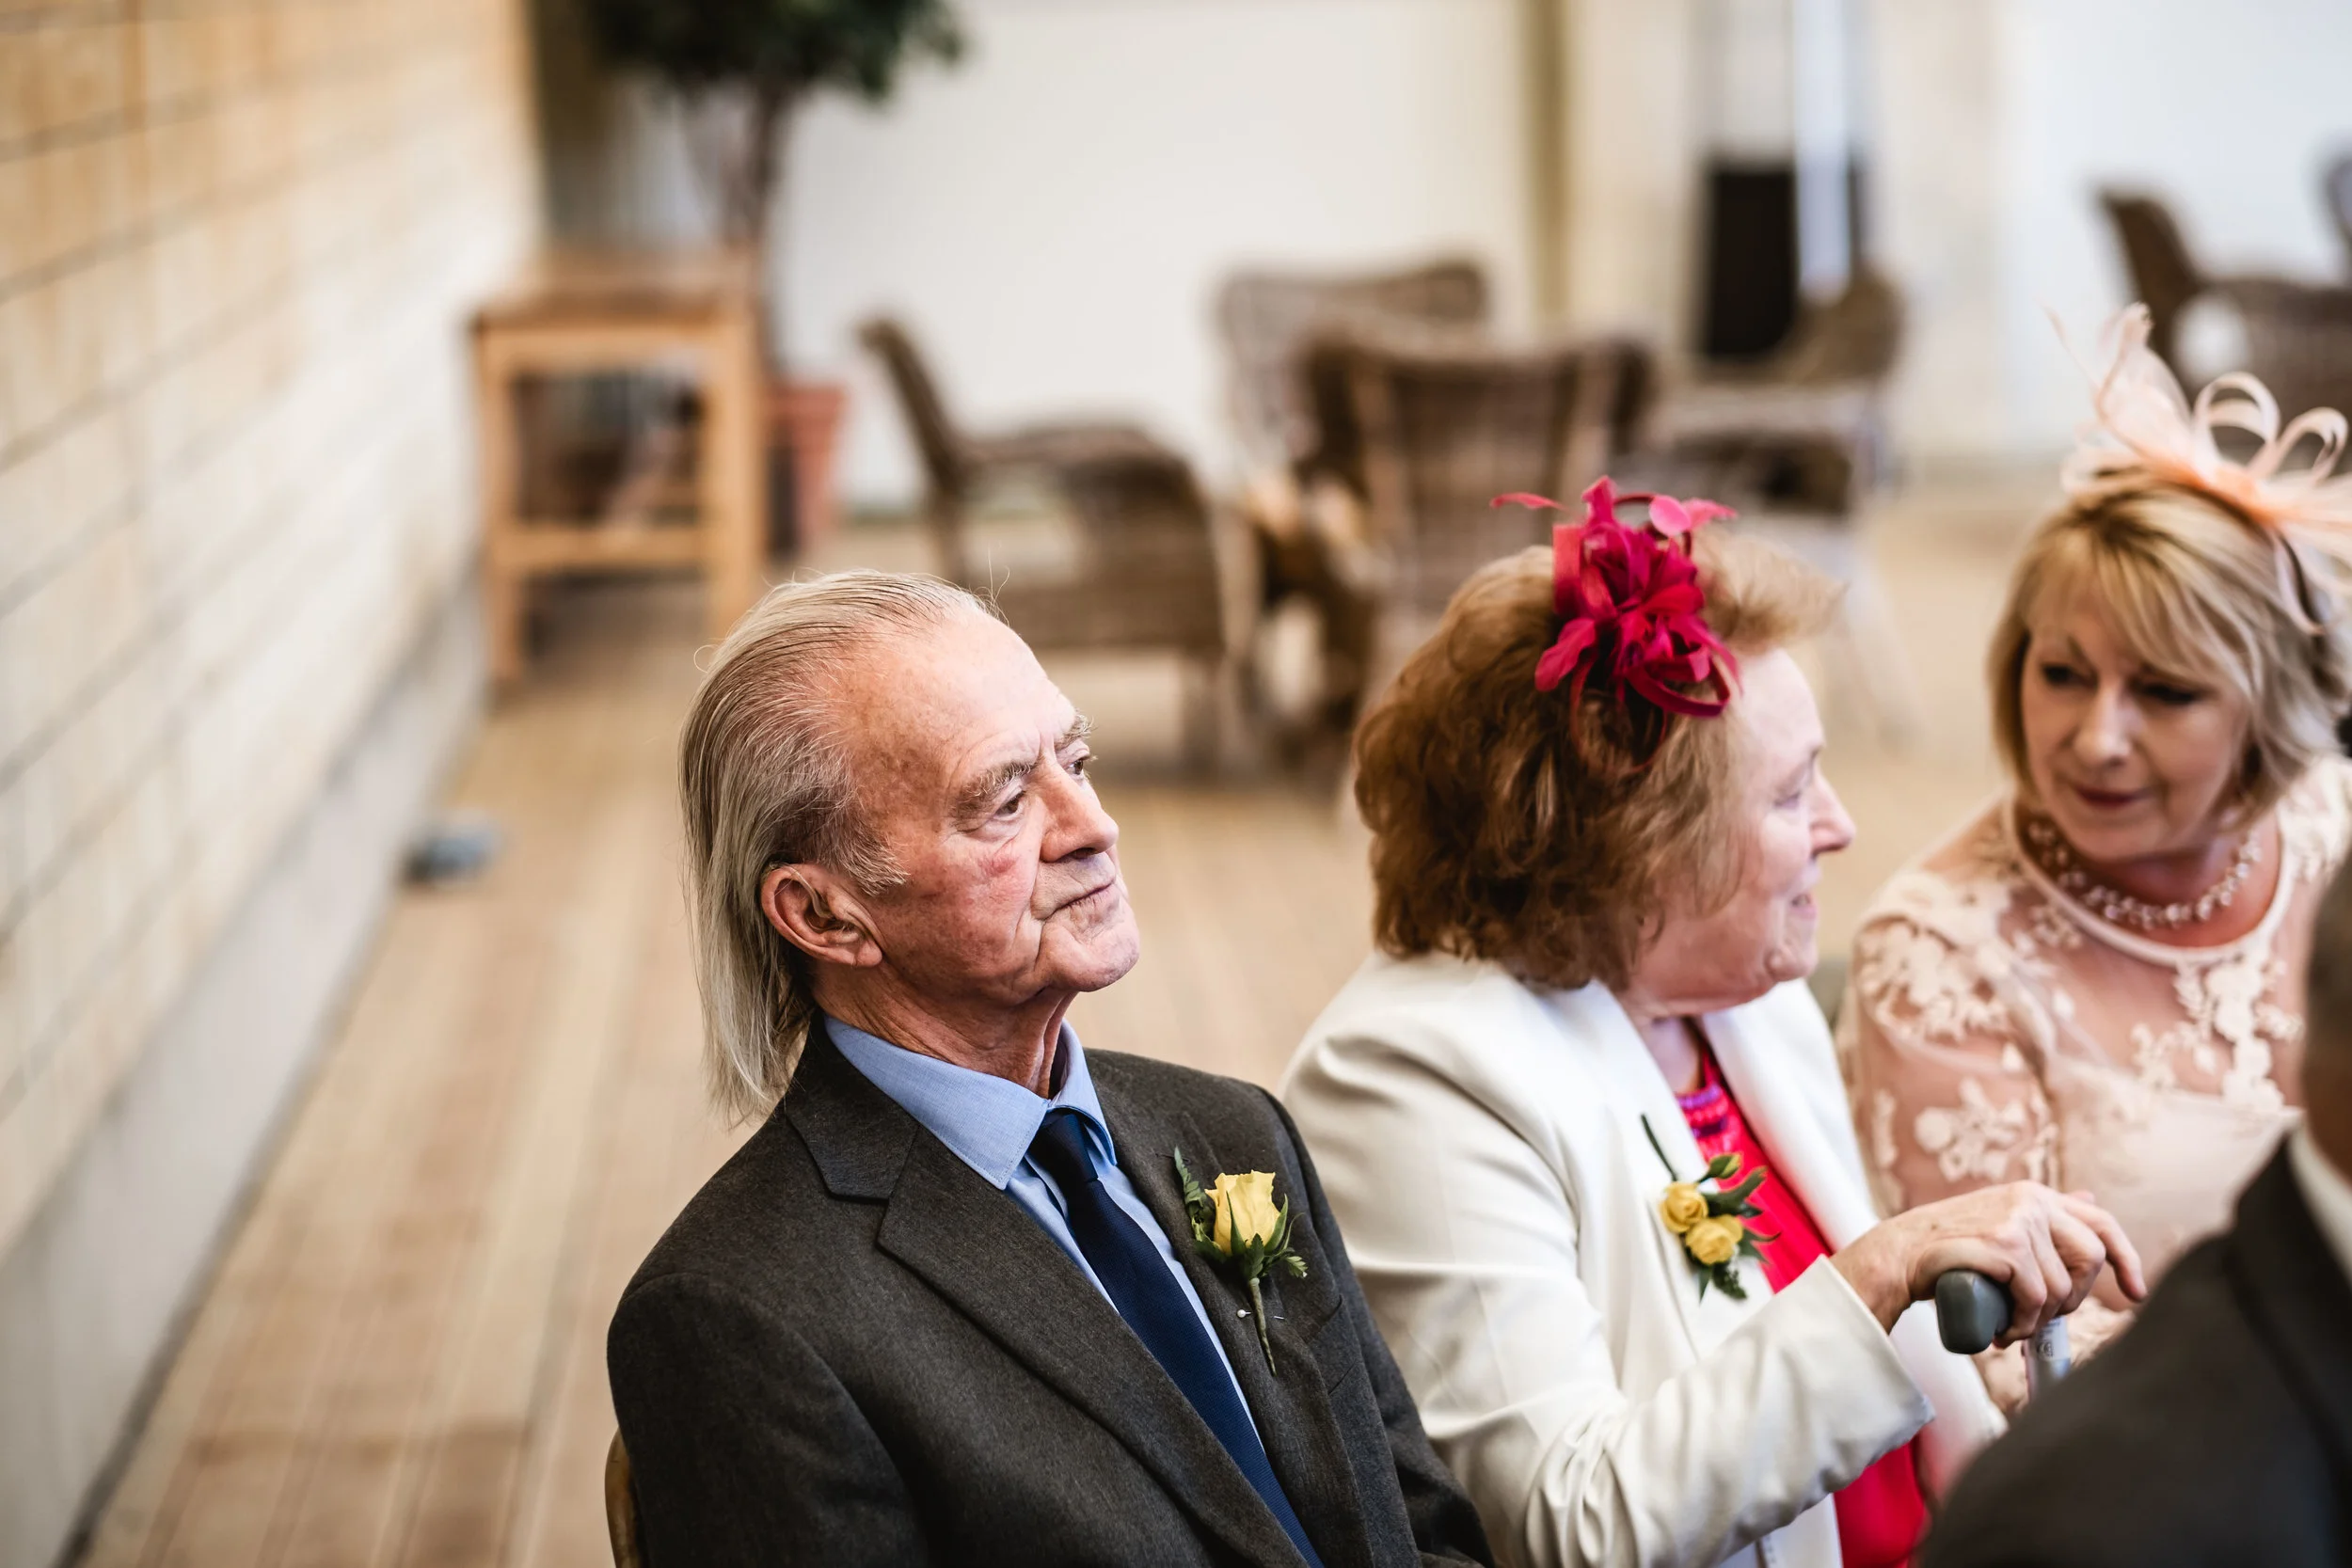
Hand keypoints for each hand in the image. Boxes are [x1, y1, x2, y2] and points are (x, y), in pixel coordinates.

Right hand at [1832, 1183, 2147, 1342]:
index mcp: (2035, 1194)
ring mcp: (2018, 1219)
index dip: (2127, 1259)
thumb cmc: (1950, 1251)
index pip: (2100, 1222)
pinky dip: (2025, 1323)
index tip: (2137, 1294)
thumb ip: (2043, 1215)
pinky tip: (2004, 1329)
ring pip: (2062, 1286)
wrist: (1898, 1256)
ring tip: (2012, 1326)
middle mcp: (2031, 1200)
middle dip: (2074, 1299)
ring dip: (2041, 1319)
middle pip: (2091, 1258)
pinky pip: (2037, 1296)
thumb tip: (2089, 1198)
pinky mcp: (2004, 1243)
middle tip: (2042, 1317)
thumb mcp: (2003, 1224)